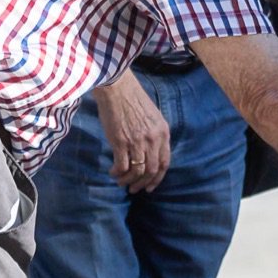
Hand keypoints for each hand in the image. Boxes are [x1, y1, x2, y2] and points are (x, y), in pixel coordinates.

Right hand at [92, 71, 170, 192]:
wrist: (117, 87)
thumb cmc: (133, 99)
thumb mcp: (153, 116)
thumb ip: (154, 135)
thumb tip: (150, 153)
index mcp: (163, 133)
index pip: (165, 162)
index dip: (158, 178)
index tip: (150, 186)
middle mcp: (153, 139)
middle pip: (152, 170)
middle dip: (143, 184)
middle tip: (134, 189)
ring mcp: (137, 141)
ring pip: (137, 171)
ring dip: (128, 181)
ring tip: (121, 182)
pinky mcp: (120, 142)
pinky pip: (122, 166)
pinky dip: (117, 173)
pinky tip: (113, 173)